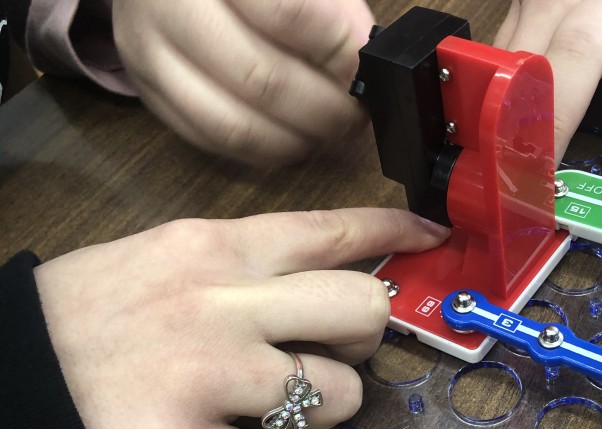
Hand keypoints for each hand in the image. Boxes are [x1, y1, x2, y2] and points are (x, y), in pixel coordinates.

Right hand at [34, 208, 448, 428]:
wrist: (2, 388)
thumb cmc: (80, 324)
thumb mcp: (157, 262)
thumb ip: (239, 268)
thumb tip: (321, 282)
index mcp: (212, 249)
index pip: (330, 228)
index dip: (394, 232)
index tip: (433, 237)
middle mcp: (221, 303)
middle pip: (363, 308)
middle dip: (366, 339)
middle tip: (331, 353)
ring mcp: (206, 374)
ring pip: (340, 397)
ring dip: (316, 413)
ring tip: (263, 411)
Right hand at [110, 0, 375, 164]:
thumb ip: (329, 6)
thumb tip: (361, 51)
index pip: (286, 13)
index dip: (336, 49)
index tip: (363, 66)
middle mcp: (169, 7)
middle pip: (260, 79)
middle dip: (323, 108)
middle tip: (354, 114)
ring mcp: (149, 54)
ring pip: (233, 124)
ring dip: (295, 140)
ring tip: (329, 132)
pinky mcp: (148, 94)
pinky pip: (212, 140)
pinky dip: (263, 150)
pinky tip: (293, 138)